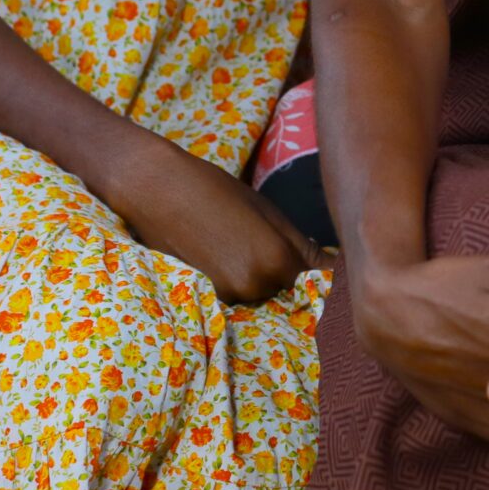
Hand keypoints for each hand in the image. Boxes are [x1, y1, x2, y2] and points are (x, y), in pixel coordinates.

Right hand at [107, 133, 321, 304]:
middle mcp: (255, 288)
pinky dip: (235, 282)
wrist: (156, 190)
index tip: (313, 258)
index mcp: (277, 261)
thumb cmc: (214, 190)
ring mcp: (226, 298)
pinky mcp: (203, 299)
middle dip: (286, 273)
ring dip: (259, 279)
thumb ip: (302, 245)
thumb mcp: (266, 211)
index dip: (316, 269)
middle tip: (262, 243)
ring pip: (260, 294)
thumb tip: (332, 270)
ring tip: (237, 245)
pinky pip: (235, 297)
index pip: (315, 280)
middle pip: (286, 290)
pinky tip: (221, 256)